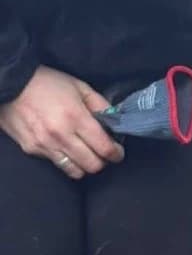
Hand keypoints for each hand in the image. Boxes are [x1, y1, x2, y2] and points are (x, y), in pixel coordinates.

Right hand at [0, 65, 123, 177]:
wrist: (10, 83)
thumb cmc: (46, 82)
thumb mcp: (78, 86)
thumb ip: (100, 105)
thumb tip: (116, 123)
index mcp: (75, 117)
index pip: (105, 149)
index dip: (116, 154)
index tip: (117, 152)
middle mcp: (61, 135)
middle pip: (93, 166)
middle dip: (102, 161)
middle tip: (101, 153)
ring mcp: (45, 145)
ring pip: (76, 172)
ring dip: (84, 165)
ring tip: (84, 153)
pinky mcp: (32, 149)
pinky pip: (57, 165)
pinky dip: (66, 161)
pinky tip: (65, 149)